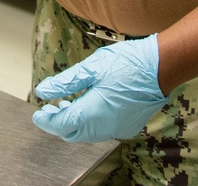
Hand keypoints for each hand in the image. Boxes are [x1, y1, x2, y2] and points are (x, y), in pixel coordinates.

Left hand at [32, 34, 167, 143]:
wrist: (160, 67)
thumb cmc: (126, 63)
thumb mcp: (90, 68)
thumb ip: (64, 82)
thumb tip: (42, 91)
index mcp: (92, 113)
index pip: (61, 124)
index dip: (47, 120)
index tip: (37, 114)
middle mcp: (104, 127)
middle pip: (73, 133)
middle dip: (58, 123)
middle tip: (47, 109)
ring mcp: (118, 129)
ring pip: (88, 134)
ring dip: (74, 122)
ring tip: (66, 104)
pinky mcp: (128, 126)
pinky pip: (102, 130)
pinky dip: (90, 122)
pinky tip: (87, 105)